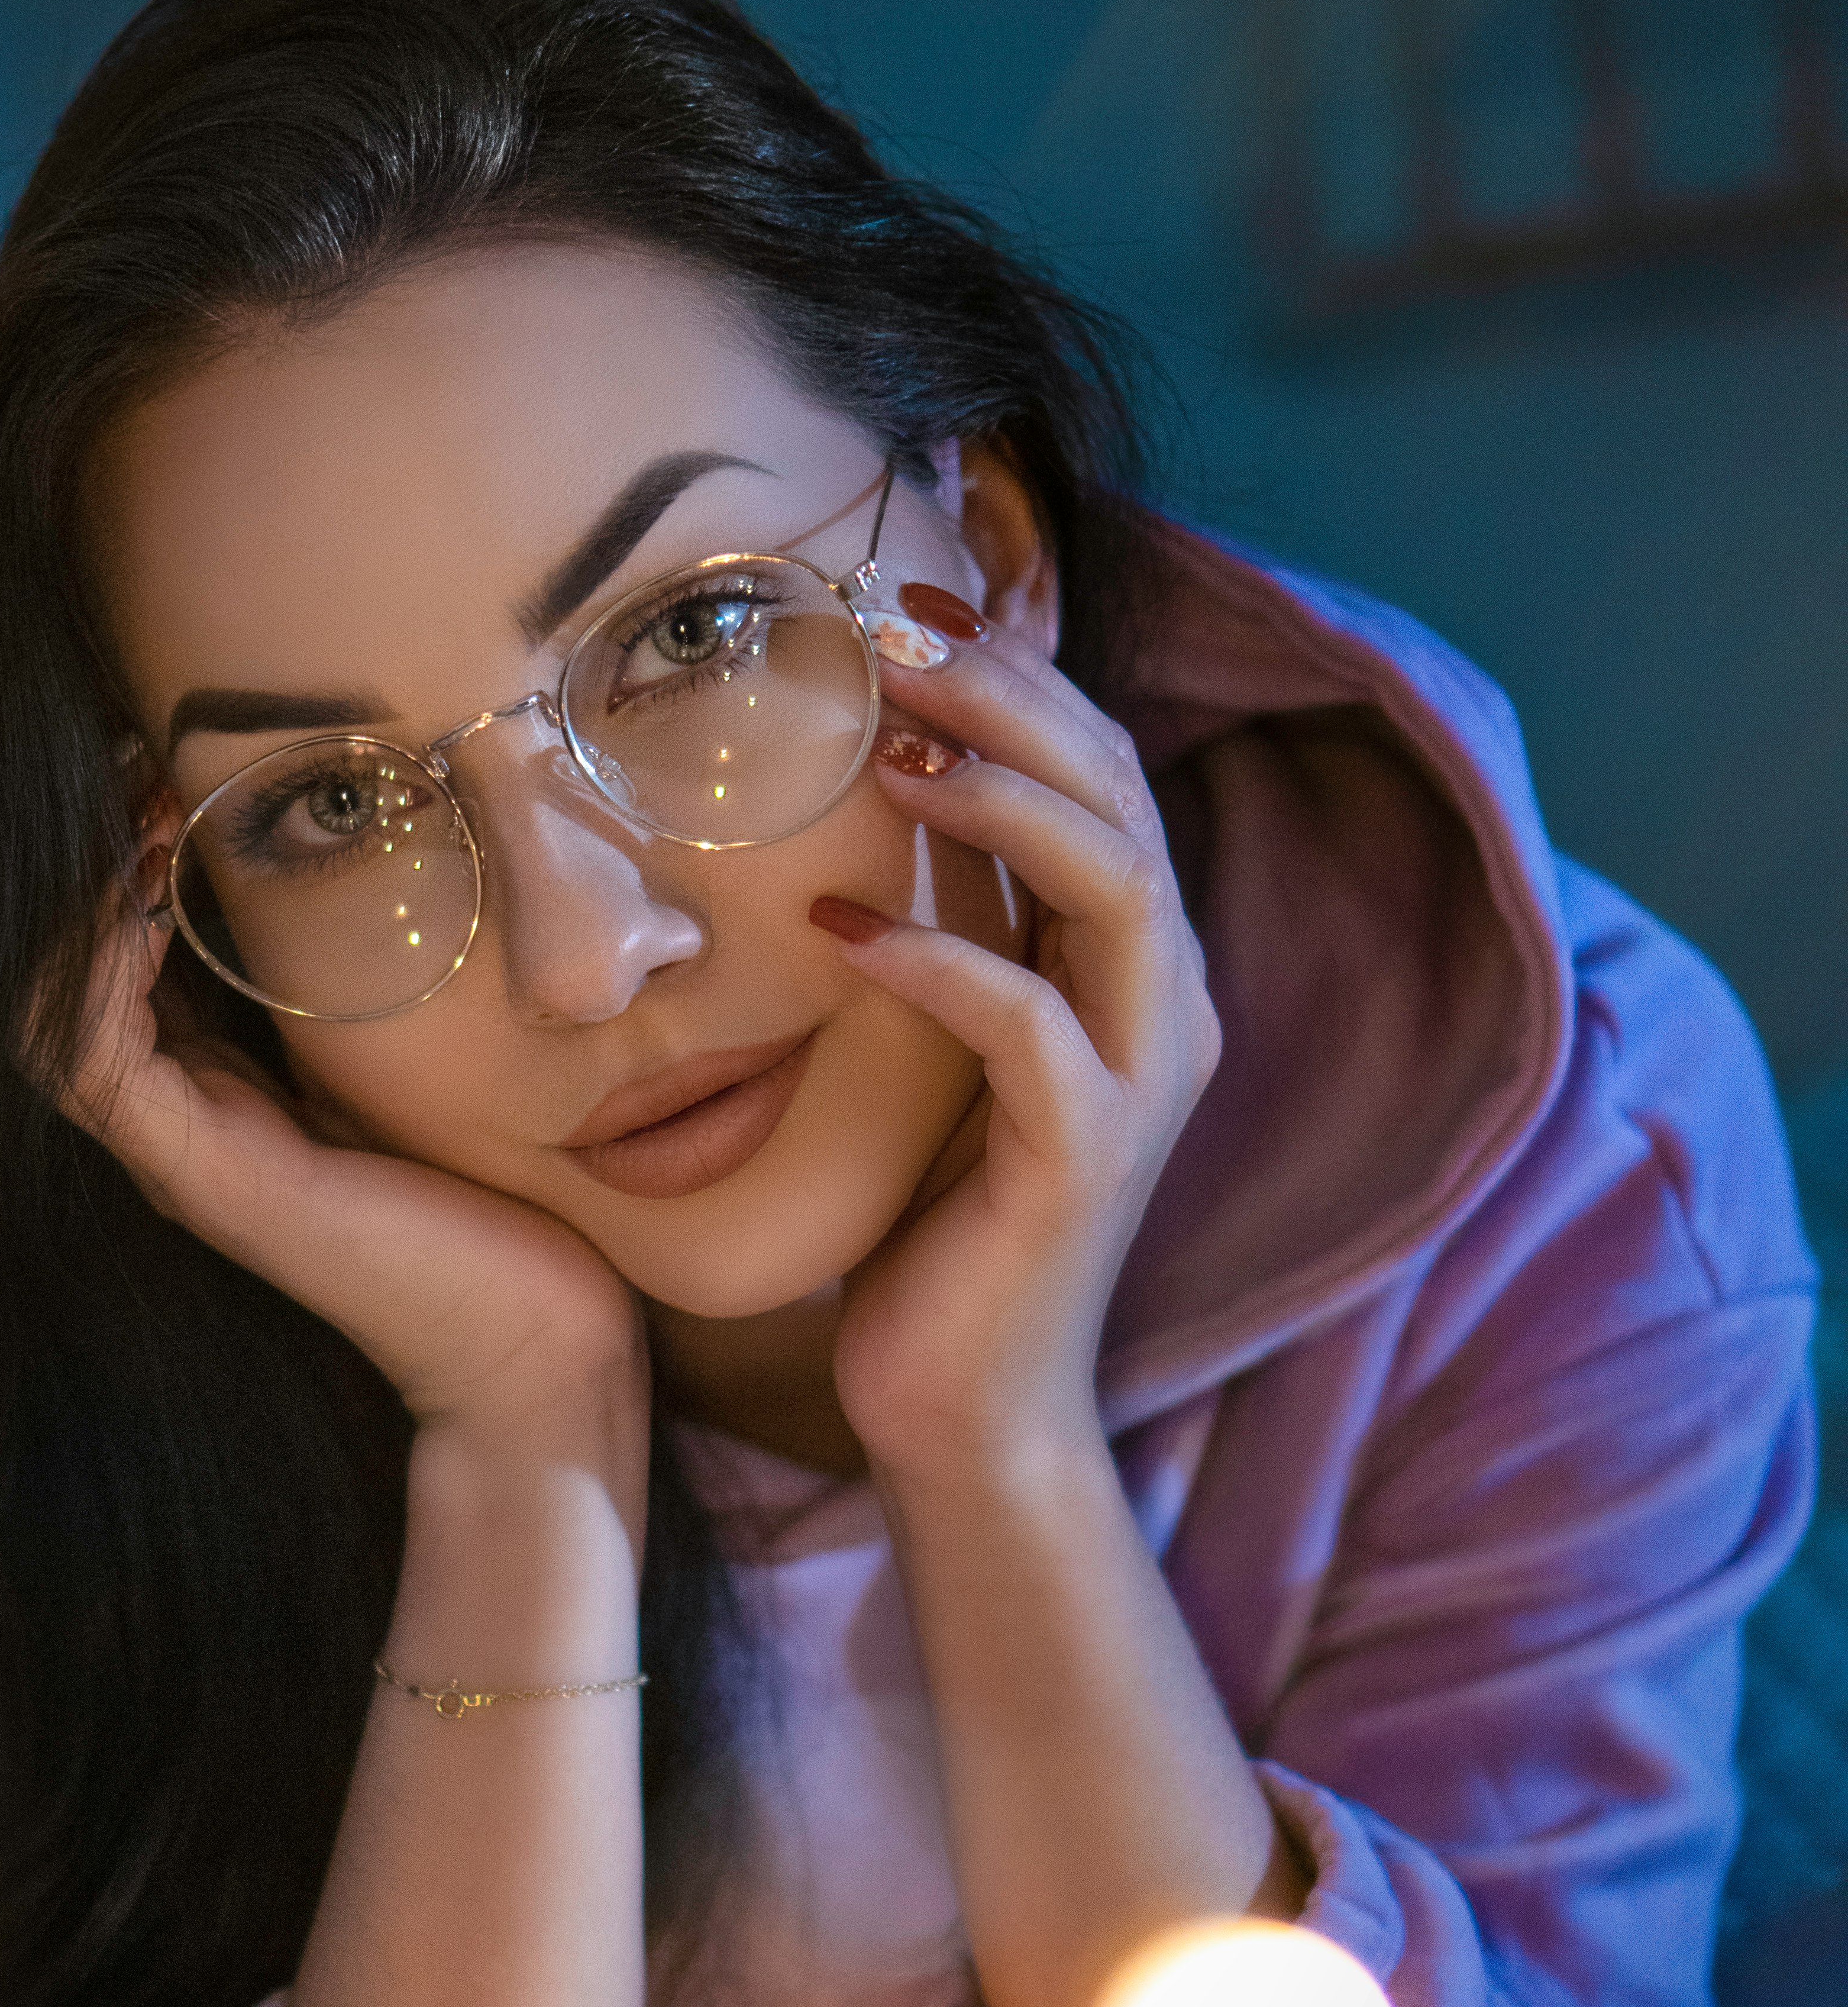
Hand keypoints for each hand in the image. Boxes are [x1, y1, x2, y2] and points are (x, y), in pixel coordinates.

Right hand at [39, 827, 648, 1449]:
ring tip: (138, 811)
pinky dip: (102, 968)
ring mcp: (184, 1157)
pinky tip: (144, 891)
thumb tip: (367, 878)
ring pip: (53, 1016)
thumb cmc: (503, 1208)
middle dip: (87, 864)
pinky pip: (98, 1061)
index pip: (119, 962)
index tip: (164, 770)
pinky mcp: (205, 1181)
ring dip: (82, 904)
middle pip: (64, 980)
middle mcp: (185, 1124)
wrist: (539, 1343)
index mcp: (227, 1094)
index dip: (121, 861)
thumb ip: (362, 996)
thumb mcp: (416, 1066)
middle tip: (134, 764)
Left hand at [820, 604, 1218, 1488]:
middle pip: (1121, 796)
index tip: (910, 601)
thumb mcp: (944, 1043)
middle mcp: (1166, 1004)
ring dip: (999, 797)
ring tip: (887, 745)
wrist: (959, 1405)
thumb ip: (958, 926)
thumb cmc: (936, 1219)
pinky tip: (839, 923)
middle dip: (1010, 696)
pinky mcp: (1087, 1157)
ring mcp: (1140, 1080)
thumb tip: (878, 785)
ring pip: (1111, 882)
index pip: (1105, 773)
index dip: (1021, 673)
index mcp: (1138, 966)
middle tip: (890, 636)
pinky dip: (936, 958)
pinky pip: (1025, 1022)